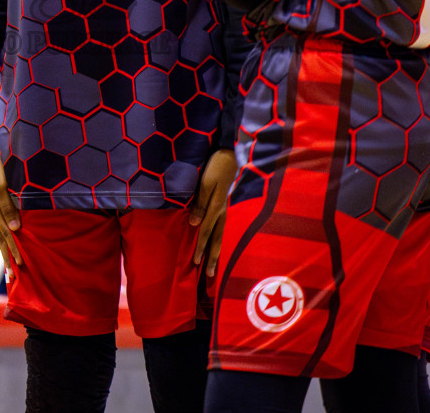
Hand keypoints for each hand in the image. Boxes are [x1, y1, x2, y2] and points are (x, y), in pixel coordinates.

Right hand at [0, 130, 21, 268]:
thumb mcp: (0, 184)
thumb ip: (7, 205)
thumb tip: (15, 229)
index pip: (5, 235)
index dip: (13, 250)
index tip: (21, 266)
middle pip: (0, 238)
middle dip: (7, 257)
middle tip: (13, 277)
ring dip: (5, 249)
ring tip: (9, 265)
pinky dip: (2, 235)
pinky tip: (6, 239)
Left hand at [189, 149, 236, 276]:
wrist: (236, 153)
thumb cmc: (218, 166)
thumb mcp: (206, 183)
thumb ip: (201, 204)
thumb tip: (193, 223)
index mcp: (218, 208)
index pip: (206, 232)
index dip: (200, 247)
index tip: (195, 263)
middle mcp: (226, 213)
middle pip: (218, 239)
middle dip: (213, 257)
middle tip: (209, 275)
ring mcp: (232, 210)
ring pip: (225, 235)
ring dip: (220, 252)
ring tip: (217, 267)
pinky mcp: (234, 205)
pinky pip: (229, 227)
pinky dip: (226, 239)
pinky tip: (226, 245)